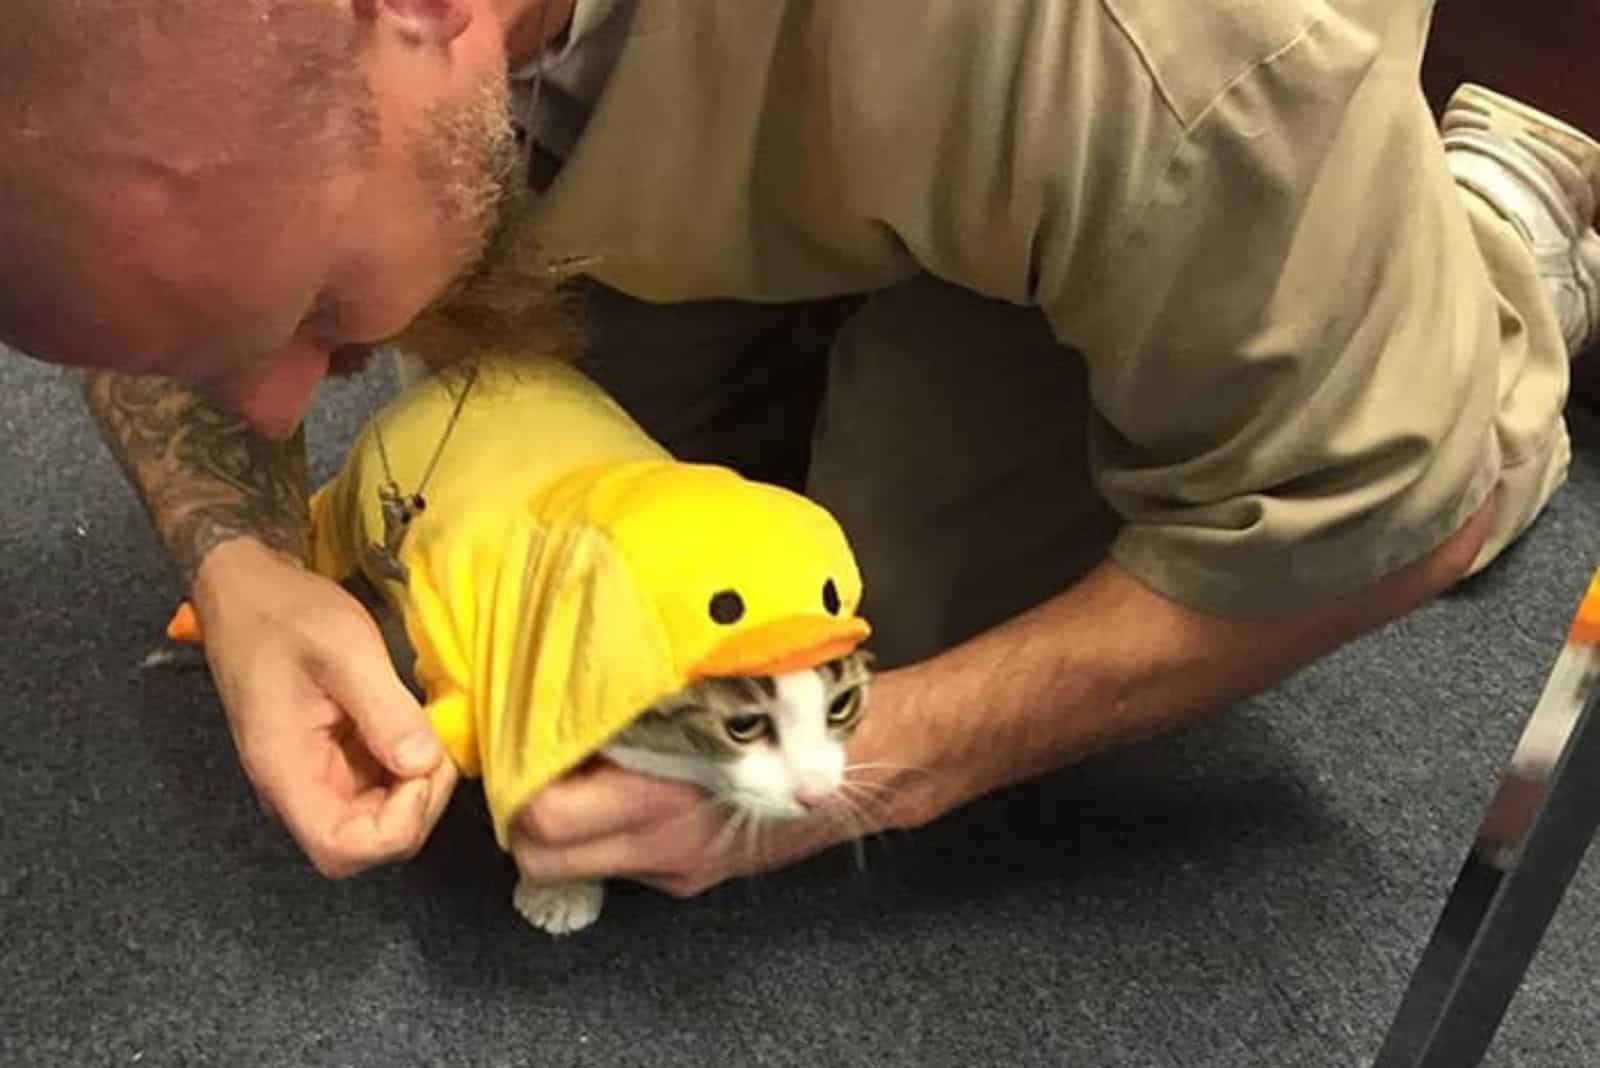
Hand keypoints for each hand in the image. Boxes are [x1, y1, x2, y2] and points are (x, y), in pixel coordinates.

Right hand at [191, 539, 457, 876]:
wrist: (247, 589)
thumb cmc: (285, 613)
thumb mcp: (344, 648)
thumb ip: (384, 709)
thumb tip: (425, 763)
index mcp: (285, 771)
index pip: (341, 849)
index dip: (396, 828)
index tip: (423, 768)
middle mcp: (296, 787)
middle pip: (366, 842)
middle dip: (417, 804)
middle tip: (436, 743)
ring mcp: (313, 775)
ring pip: (377, 818)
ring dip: (416, 785)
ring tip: (427, 728)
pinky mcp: (331, 758)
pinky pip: (377, 786)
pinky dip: (407, 766)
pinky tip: (415, 725)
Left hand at [510, 670, 933, 898]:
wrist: (877, 767)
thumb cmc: (804, 709)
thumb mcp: (725, 684)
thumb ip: (653, 690)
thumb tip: (583, 663)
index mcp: (663, 798)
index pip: (541, 816)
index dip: (517, 776)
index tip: (523, 733)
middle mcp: (660, 847)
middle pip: (538, 858)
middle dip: (522, 815)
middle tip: (535, 758)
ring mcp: (676, 870)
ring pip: (576, 866)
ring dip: (562, 827)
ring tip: (579, 769)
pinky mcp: (694, 878)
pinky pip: (621, 864)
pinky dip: (606, 833)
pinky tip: (632, 786)